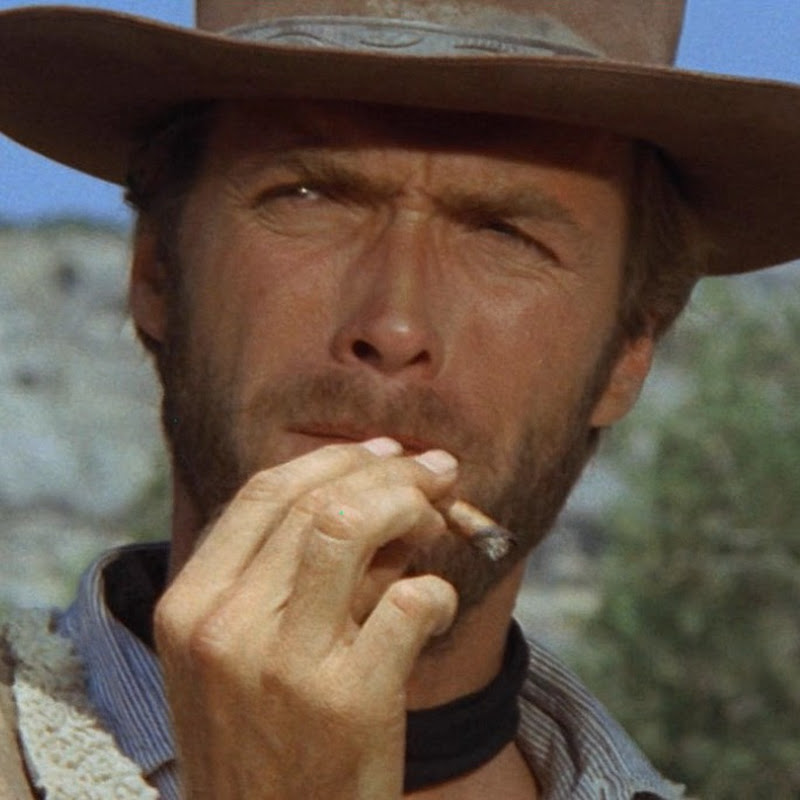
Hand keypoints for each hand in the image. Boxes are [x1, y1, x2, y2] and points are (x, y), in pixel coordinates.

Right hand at [153, 438, 459, 798]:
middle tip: (434, 472)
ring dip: (411, 507)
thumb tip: (361, 493)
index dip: (333, 459)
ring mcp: (283, 665)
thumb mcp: (232, 656)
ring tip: (438, 520)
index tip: (381, 451)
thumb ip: (274, 577)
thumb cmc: (262, 742)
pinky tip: (437, 604)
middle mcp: (225, 627)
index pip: (264, 492)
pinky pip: (409, 602)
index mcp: (189, 606)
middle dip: (389, 471)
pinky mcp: (348, 701)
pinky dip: (436, 589)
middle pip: (316, 501)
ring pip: (352, 527)